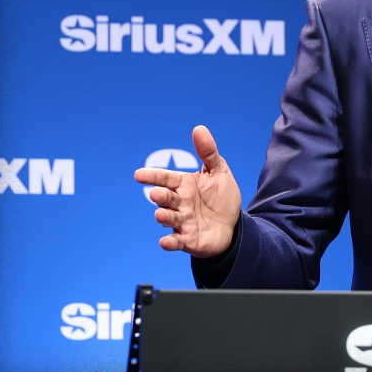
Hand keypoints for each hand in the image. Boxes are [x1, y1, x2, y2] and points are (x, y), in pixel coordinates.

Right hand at [134, 125, 241, 257]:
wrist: (232, 224)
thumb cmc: (221, 197)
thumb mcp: (219, 171)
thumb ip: (208, 152)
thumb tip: (199, 128)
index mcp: (184, 185)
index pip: (165, 178)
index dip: (153, 176)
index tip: (139, 174)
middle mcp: (179, 203)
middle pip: (166, 198)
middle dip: (160, 196)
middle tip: (156, 194)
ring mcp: (182, 222)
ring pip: (169, 219)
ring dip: (163, 217)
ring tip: (160, 214)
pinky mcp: (188, 240)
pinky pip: (177, 242)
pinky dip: (170, 243)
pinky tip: (165, 242)